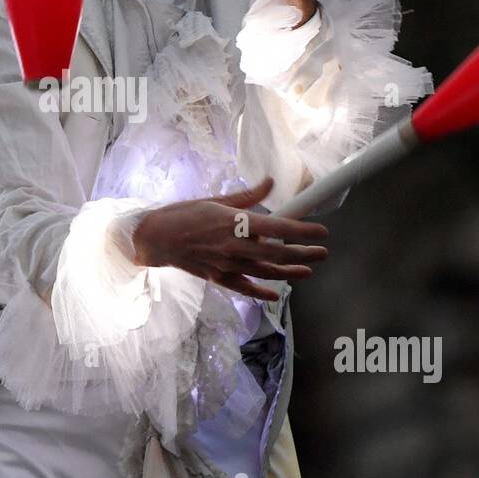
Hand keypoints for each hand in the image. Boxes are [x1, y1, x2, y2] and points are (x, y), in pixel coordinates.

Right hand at [130, 175, 328, 301]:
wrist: (156, 239)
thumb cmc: (183, 215)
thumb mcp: (216, 201)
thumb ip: (247, 197)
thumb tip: (270, 184)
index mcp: (235, 223)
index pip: (279, 228)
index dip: (303, 231)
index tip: (321, 231)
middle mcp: (235, 246)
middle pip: (278, 253)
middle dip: (304, 254)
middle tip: (322, 253)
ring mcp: (227, 265)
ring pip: (266, 272)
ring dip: (290, 273)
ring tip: (307, 271)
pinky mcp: (219, 278)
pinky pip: (245, 288)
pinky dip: (261, 292)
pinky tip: (275, 293)